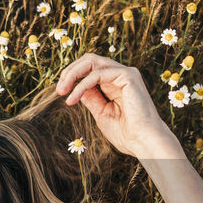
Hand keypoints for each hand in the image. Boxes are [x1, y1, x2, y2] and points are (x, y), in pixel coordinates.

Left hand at [55, 53, 170, 156]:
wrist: (143, 142)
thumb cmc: (126, 133)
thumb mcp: (101, 112)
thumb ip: (90, 98)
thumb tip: (75, 88)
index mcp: (115, 83)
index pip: (90, 68)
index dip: (72, 76)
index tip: (60, 91)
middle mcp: (121, 74)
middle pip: (89, 60)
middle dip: (70, 71)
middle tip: (59, 89)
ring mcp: (126, 73)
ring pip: (92, 61)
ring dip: (72, 74)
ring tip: (62, 91)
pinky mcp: (128, 76)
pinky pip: (97, 74)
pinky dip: (81, 85)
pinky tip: (73, 97)